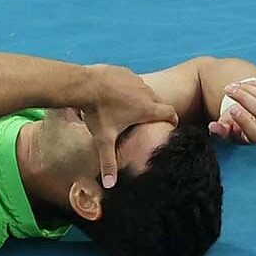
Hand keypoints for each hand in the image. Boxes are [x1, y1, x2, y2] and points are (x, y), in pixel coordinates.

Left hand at [82, 64, 179, 187]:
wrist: (83, 84)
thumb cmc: (97, 112)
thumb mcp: (103, 139)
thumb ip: (108, 162)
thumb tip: (110, 185)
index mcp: (147, 108)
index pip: (171, 114)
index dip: (171, 120)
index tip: (167, 125)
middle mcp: (147, 92)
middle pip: (158, 103)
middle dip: (153, 111)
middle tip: (143, 119)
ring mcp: (136, 79)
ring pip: (144, 90)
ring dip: (139, 98)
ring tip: (126, 107)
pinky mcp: (125, 70)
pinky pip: (131, 80)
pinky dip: (127, 86)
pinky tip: (114, 93)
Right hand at [211, 77, 255, 144]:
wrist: (252, 115)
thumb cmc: (236, 125)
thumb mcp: (226, 130)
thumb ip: (219, 131)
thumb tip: (213, 127)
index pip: (254, 132)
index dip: (243, 120)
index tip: (231, 109)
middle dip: (243, 97)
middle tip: (227, 89)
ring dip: (248, 88)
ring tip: (233, 85)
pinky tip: (245, 84)